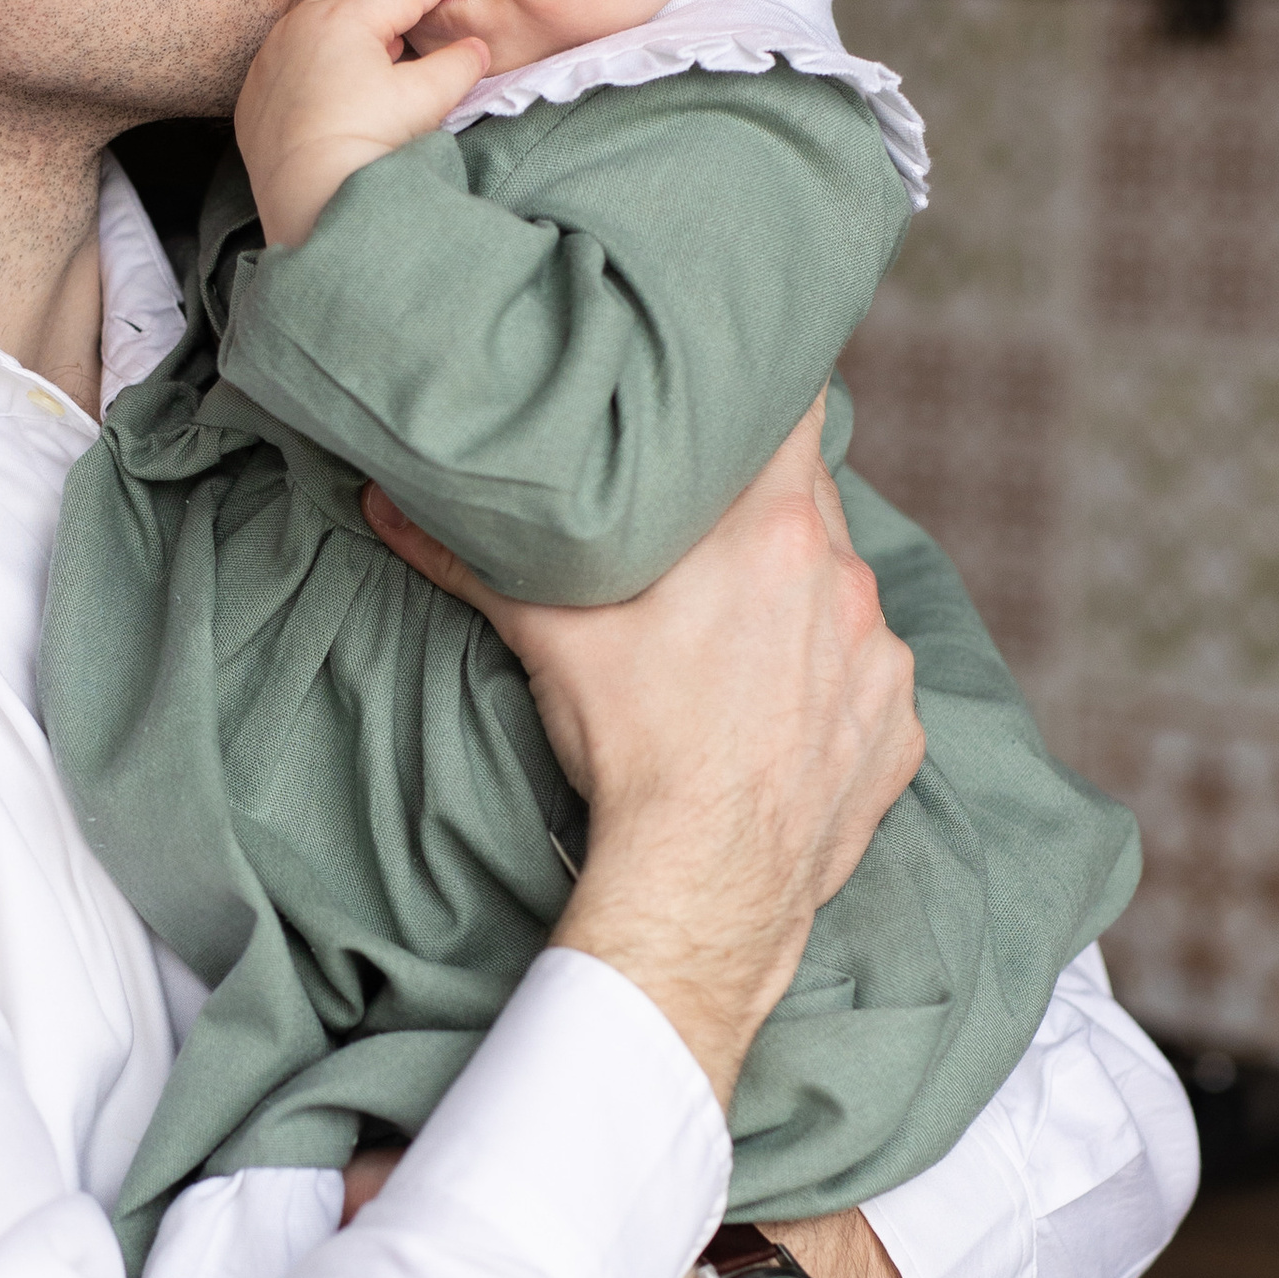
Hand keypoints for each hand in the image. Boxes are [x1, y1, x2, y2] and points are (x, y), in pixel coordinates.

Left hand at [235, 0, 484, 250]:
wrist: (309, 199)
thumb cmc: (367, 143)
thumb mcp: (426, 98)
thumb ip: (458, 64)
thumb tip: (476, 49)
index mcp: (345, 17)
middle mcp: (300, 24)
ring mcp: (271, 55)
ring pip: (319, 15)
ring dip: (355, 13)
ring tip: (386, 28)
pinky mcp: (256, 88)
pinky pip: (292, 50)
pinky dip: (319, 46)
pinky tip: (340, 65)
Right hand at [363, 396, 921, 1099]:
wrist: (701, 884)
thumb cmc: (628, 747)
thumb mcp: (544, 636)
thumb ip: (466, 555)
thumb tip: (382, 503)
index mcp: (770, 530)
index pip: (795, 407)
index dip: (766, 393)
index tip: (736, 397)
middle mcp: (843, 579)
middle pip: (811, 501)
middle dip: (759, 510)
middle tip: (700, 535)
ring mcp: (880, 657)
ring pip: (839, 591)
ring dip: (796, 597)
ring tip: (728, 637)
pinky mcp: (895, 728)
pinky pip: (868, 678)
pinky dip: (829, 681)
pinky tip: (772, 711)